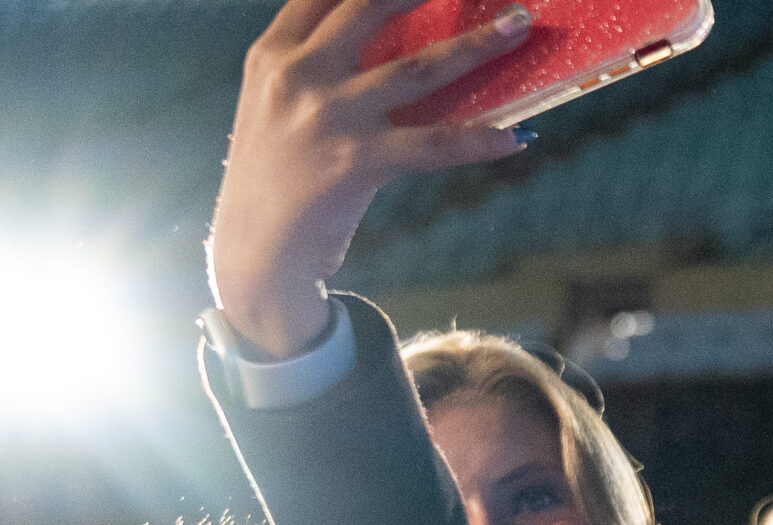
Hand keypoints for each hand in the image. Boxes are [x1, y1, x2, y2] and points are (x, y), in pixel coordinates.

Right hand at [209, 0, 530, 358]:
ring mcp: (327, 117)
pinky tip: (516, 137)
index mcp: (273, 53)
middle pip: (371, 7)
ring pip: (418, 68)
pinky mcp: (356, 162)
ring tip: (517, 25)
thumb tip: (390, 47)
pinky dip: (480, 139)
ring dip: (476, 45)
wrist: (254, 253)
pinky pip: (434, 144)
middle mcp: (297, 74)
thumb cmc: (277, 179)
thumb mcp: (278, 107)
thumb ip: (317, 69)